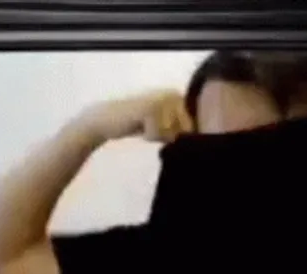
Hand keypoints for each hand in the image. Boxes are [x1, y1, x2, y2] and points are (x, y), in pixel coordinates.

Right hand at [79, 89, 194, 142]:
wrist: (109, 119)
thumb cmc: (138, 124)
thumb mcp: (164, 126)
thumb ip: (180, 130)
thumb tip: (196, 145)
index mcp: (179, 97)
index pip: (190, 129)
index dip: (173, 136)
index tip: (158, 127)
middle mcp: (174, 95)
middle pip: (182, 133)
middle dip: (165, 136)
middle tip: (149, 127)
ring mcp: (162, 100)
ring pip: (170, 135)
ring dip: (155, 136)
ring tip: (143, 125)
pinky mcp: (151, 108)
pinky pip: (158, 135)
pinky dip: (147, 136)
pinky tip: (137, 125)